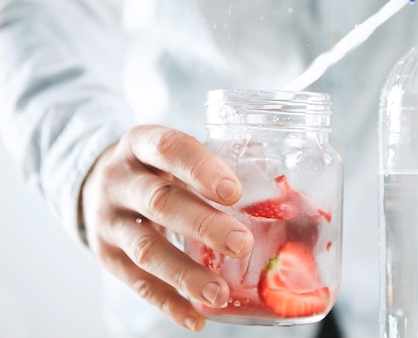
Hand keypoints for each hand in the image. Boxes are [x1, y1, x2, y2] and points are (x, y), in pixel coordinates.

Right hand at [80, 125, 253, 330]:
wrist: (97, 184)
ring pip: (145, 248)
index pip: (168, 148)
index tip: (233, 192)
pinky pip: (136, 282)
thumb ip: (217, 162)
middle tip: (241, 243)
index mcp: (140, 144)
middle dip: (202, 225)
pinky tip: (196, 317)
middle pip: (159, 202)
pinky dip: (167, 302)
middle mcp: (119, 180)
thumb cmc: (155, 168)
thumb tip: (277, 183)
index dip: (200, 169)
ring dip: (185, 274)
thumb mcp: (174, 153)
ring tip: (219, 292)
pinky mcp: (106, 255)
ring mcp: (108, 220)